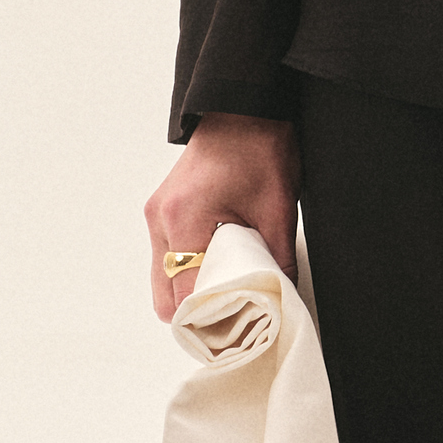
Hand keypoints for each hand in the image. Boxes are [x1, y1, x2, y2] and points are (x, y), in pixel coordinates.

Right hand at [145, 113, 299, 318]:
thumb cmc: (260, 149)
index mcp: (185, 222)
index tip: (236, 335)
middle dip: (198, 317)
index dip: (211, 324)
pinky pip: (165, 259)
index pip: (187, 299)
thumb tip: (284, 300)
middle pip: (167, 299)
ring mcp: (157, 216)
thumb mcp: (278, 211)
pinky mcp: (161, 210)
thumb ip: (278, 262)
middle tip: (233, 321)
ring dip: (191, 294)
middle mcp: (161, 222)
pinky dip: (187, 272)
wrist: (242, 108)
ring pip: (163, 282)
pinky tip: (216, 270)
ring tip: (227, 297)